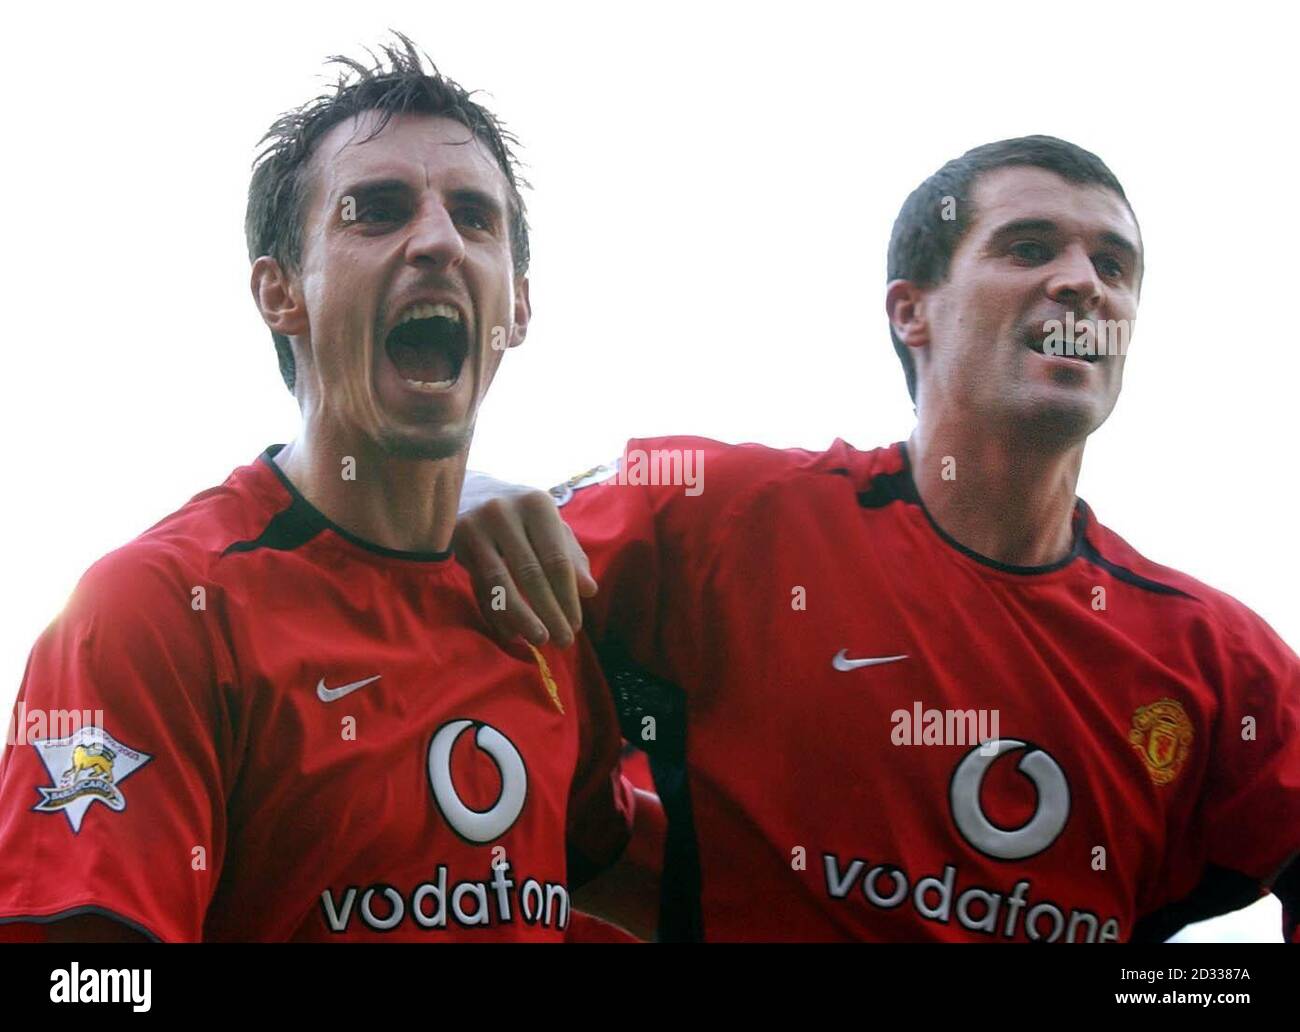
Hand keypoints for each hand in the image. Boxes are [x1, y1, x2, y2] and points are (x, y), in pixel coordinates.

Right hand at [454, 472, 597, 646]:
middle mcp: (504, 511)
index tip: (576, 626)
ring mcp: (475, 526)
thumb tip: (589, 590)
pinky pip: (478, 586)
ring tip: (538, 640)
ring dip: (522, 617)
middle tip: (563, 642)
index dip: (567, 596)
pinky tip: (511, 632)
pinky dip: (496, 613)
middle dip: (549, 612)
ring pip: (500, 583)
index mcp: (536, 504)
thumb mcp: (550, 527)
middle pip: (531, 573)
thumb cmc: (521, 515)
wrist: (471, 492)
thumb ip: (571, 556)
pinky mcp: (454, 542)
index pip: (556, 559)